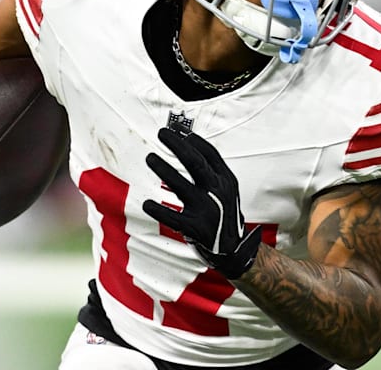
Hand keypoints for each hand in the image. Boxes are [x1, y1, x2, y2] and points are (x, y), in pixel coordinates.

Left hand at [143, 128, 261, 278]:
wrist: (234, 249)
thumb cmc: (225, 214)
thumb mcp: (226, 190)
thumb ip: (212, 171)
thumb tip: (189, 144)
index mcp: (226, 181)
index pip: (210, 154)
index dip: (194, 141)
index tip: (179, 131)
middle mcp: (218, 192)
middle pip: (196, 163)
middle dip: (177, 145)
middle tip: (162, 133)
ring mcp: (206, 209)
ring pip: (181, 185)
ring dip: (163, 169)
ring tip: (150, 157)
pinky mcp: (195, 227)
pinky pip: (171, 216)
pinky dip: (157, 209)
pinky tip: (146, 203)